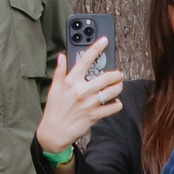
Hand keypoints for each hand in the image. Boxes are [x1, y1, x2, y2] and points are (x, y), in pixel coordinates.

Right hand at [34, 42, 125, 162]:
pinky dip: (117, 104)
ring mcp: (89, 103)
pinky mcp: (95, 115)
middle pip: (107, 76)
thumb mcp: (54, 88)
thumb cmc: (54, 109)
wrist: (54, 132)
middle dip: (116, 74)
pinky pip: (114, 107)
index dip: (96, 48)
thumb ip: (59, 71)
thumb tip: (61, 56)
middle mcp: (82, 91)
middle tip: (118, 74)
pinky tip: (114, 102)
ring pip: (113, 91)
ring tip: (117, 87)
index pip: (85, 60)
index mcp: (71, 81)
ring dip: (118, 87)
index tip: (104, 40)